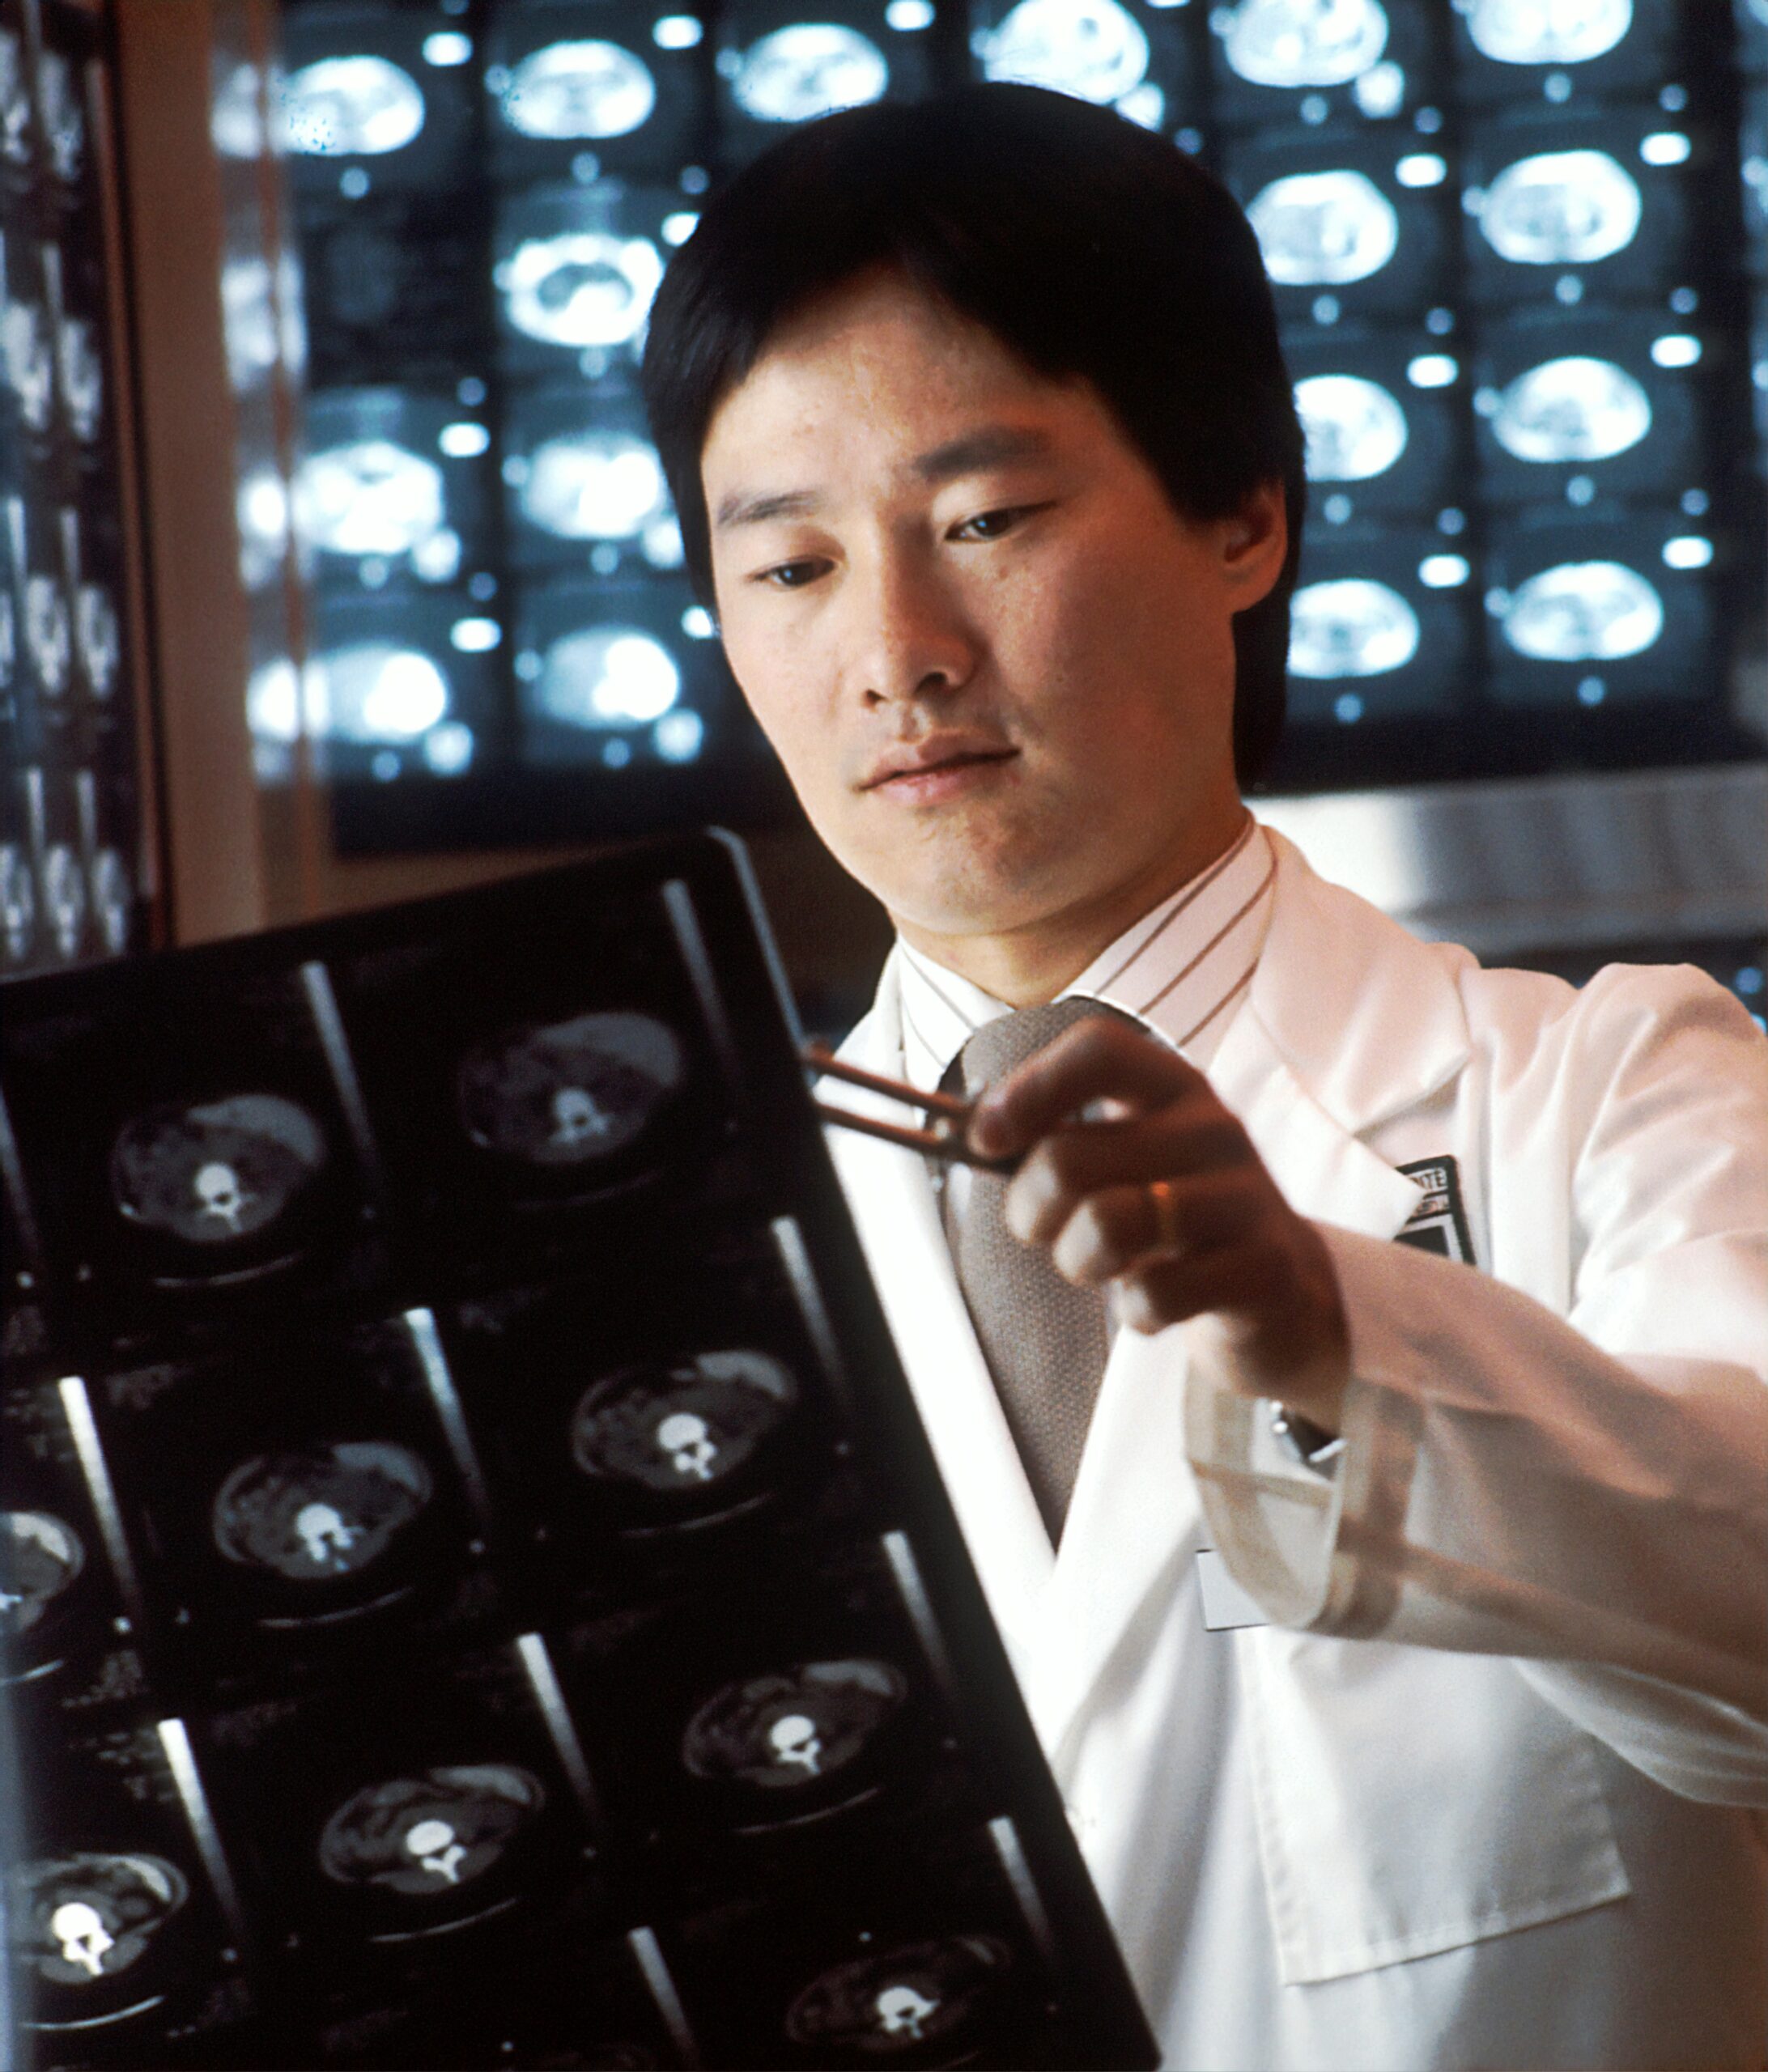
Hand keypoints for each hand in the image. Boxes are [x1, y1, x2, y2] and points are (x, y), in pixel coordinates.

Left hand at [967, 1014, 1349, 1423]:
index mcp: (1170, 1086)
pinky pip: (1153, 1295)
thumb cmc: (1171, 1219)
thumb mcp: (1119, 1163)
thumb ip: (1052, 1141)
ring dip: (1077, 1262)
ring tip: (1101, 1265)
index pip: (1098, 1050)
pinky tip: (1156, 1302)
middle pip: (1068, 1157)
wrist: (1281, 1293)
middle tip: (1048, 1231)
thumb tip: (970, 1131)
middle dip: (1030, 1211)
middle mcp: (1213, 1127)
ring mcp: (1245, 1196)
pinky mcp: (1266, 1267)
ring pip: (1106, 1225)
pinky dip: (1134, 1312)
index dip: (1029, 1087)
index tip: (986, 1137)